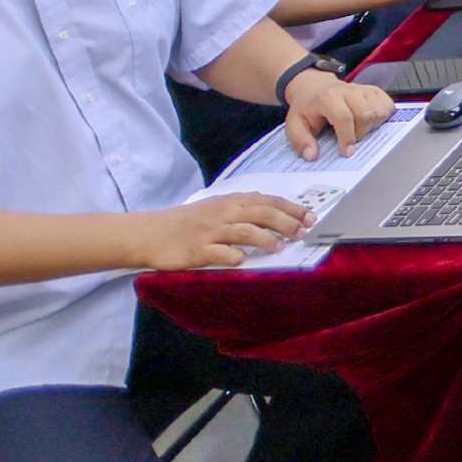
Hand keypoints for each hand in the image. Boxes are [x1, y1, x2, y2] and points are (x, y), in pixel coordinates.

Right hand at [138, 194, 318, 271]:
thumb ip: (243, 208)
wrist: (151, 233)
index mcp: (230, 202)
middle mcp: (223, 214)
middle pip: (261, 213)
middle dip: (286, 222)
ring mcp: (210, 232)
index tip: (310, 217)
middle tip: (303, 232)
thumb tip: (274, 210)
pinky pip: (219, 253)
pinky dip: (233, 256)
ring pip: (244, 231)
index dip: (290, 208)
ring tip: (280, 247)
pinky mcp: (197, 250)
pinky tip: (244, 261)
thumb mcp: (216, 207)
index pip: (267, 201)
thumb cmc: (187, 222)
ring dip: (265, 239)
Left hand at [280, 65, 392, 152]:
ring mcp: (363, 89)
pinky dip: (383, 116)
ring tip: (359, 130)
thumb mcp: (294, 124)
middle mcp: (348, 90)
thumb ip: (301, 140)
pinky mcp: (374, 90)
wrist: (313, 86)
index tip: (346, 151)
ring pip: (378, 110)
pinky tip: (370, 122)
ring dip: (371, 126)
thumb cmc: (307, 106)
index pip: (344, 117)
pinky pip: (387, 105)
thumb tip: (312, 155)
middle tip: (350, 140)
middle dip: (359, 133)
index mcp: (328, 97)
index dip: (347, 136)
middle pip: (365, 114)